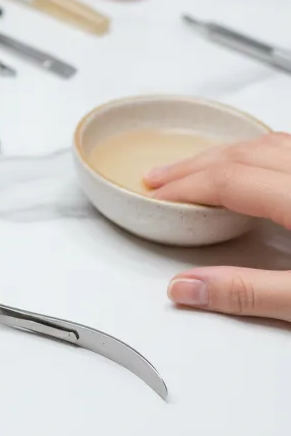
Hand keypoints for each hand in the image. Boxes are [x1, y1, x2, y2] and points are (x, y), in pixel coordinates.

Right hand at [145, 133, 290, 321]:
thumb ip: (248, 292)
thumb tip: (187, 287)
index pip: (228, 180)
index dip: (186, 187)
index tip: (157, 197)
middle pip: (241, 154)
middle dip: (192, 166)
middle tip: (158, 178)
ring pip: (265, 143)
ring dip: (223, 153)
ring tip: (194, 166)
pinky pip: (286, 146)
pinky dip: (256, 151)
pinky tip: (250, 164)